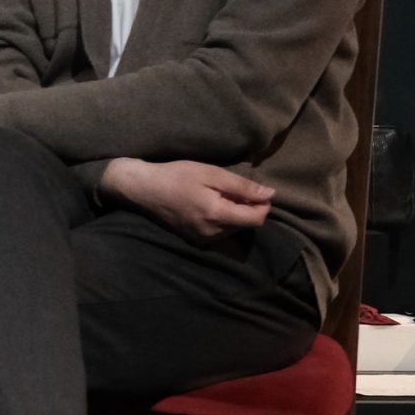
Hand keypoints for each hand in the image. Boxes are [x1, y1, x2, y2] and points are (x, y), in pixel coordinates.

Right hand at [103, 157, 273, 242]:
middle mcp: (212, 233)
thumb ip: (242, 186)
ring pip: (234, 231)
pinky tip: (209, 206)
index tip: (256, 191)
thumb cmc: (177, 176)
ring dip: (234, 215)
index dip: (263, 205)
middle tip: (231, 190)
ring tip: (218, 197)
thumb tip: (270, 194)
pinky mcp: (195, 240)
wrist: (144, 189)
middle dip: (247, 209)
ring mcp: (202, 239)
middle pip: (246, 226)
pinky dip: (222, 221)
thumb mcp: (211, 174)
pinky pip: (220, 234)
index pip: (256, 219)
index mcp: (217, 215)